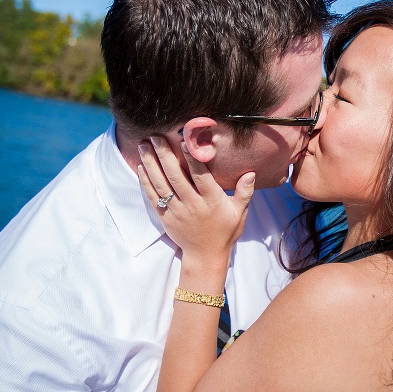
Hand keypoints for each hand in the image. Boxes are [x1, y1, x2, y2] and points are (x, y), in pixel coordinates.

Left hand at [138, 135, 254, 267]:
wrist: (206, 255)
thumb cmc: (225, 231)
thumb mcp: (240, 212)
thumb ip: (244, 192)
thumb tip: (250, 173)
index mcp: (211, 201)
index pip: (201, 176)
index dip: (192, 159)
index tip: (184, 141)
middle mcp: (192, 205)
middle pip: (176, 177)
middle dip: (164, 155)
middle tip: (156, 137)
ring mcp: (177, 211)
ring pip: (161, 185)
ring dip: (151, 164)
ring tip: (144, 145)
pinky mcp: (165, 218)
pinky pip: (153, 198)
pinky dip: (145, 182)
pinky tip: (141, 167)